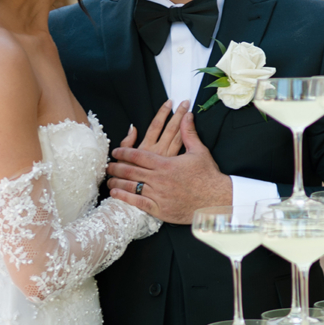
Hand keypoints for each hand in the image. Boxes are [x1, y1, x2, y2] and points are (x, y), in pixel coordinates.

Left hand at [107, 105, 231, 222]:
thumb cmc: (208, 176)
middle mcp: (159, 179)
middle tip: (107, 165)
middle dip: (116, 167)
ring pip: (131, 186)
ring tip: (108, 179)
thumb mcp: (198, 151)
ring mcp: (158, 195)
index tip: (115, 152)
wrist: (216, 200)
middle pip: (131, 170)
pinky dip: (124, 197)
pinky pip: (137, 203)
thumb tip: (187, 115)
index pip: (138, 155)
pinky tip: (116, 193)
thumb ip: (189, 133)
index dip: (124, 152)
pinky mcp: (160, 209)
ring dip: (118, 181)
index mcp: (166, 163)